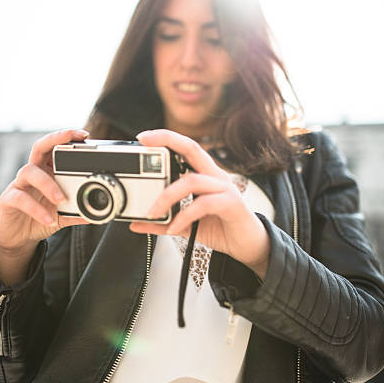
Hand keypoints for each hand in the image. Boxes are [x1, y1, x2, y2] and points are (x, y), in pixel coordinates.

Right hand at [0, 129, 89, 283]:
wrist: (19, 237)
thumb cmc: (40, 218)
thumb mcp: (64, 215)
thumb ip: (79, 211)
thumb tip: (100, 213)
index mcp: (48, 171)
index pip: (56, 148)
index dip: (67, 138)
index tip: (85, 135)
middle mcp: (34, 172)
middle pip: (40, 147)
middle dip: (55, 140)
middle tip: (72, 144)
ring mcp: (20, 184)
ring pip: (30, 171)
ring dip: (48, 184)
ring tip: (61, 200)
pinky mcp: (9, 199)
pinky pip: (21, 198)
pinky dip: (37, 209)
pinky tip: (49, 219)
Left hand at [129, 130, 269, 279]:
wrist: (248, 246)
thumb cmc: (220, 228)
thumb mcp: (185, 225)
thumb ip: (163, 222)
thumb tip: (136, 223)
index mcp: (205, 175)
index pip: (186, 148)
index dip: (167, 138)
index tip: (144, 137)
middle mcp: (216, 176)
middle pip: (192, 148)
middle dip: (168, 141)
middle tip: (144, 144)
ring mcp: (225, 188)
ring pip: (192, 180)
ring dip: (167, 196)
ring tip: (153, 212)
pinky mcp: (231, 204)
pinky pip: (203, 204)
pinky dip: (184, 216)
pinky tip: (174, 228)